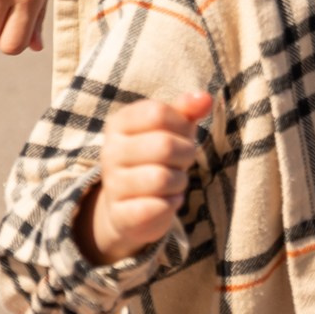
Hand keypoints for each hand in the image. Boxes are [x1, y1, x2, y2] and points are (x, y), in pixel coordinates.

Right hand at [82, 92, 212, 262]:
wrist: (128, 206)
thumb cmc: (156, 158)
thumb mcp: (171, 128)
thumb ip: (187, 110)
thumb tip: (205, 98)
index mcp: (119, 123)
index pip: (157, 112)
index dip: (182, 124)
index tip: (182, 135)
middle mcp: (109, 152)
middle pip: (163, 145)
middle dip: (186, 154)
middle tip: (181, 161)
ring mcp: (112, 185)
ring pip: (163, 178)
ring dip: (180, 181)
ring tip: (172, 182)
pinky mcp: (122, 215)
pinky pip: (159, 207)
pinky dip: (172, 203)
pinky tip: (165, 202)